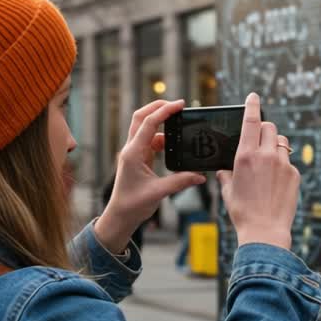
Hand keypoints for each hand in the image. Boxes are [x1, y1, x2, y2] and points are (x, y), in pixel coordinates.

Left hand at [96, 99, 206, 252]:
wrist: (120, 216)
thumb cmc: (133, 205)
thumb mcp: (159, 192)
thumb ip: (180, 182)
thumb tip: (201, 176)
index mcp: (133, 153)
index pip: (149, 123)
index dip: (165, 111)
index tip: (180, 104)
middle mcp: (131, 149)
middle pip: (141, 117)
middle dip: (158, 107)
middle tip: (178, 105)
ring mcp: (134, 152)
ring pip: (145, 127)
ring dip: (161, 121)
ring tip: (179, 122)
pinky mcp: (138, 158)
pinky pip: (150, 140)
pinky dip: (162, 137)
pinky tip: (174, 143)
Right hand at [216, 93, 299, 250]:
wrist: (265, 230)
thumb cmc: (242, 211)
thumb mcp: (227, 190)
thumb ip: (226, 174)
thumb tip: (225, 169)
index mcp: (245, 155)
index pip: (251, 121)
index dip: (252, 105)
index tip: (254, 96)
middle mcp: (266, 155)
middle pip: (269, 127)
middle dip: (264, 129)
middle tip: (259, 139)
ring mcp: (283, 164)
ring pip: (281, 143)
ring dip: (273, 146)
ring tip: (267, 163)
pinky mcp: (294, 174)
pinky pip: (288, 161)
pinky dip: (281, 165)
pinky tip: (275, 182)